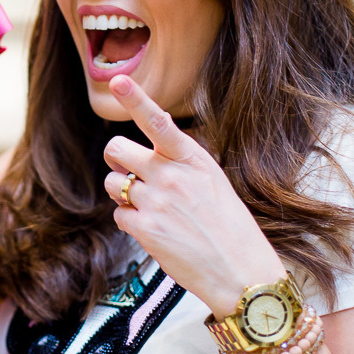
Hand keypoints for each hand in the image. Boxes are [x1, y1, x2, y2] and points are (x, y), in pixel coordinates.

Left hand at [101, 74, 285, 317]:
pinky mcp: (145, 229)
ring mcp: (156, 202)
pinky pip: (118, 215)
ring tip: (148, 206)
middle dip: (116, 159)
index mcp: (193, 159)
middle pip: (116, 149)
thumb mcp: (213, 181)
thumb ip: (180, 158)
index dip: (135, 98)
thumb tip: (154, 129)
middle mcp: (172, 175)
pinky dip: (130, 222)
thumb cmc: (229, 226)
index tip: (117, 80)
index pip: (159, 122)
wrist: (242, 273)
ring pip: (111, 182)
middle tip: (128, 171)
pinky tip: (154, 230)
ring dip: (121, 193)